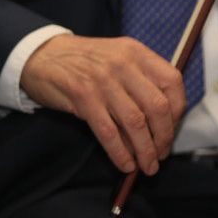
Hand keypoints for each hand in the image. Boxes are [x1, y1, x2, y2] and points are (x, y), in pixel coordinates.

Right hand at [20, 34, 184, 173]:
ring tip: (147, 165)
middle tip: (160, 154)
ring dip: (145, 150)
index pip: (172, 83)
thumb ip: (140, 79)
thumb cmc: (83, 61)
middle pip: (157, 107)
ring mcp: (102, 80)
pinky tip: (124, 163)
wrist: (41, 54)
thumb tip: (161, 123)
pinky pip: (108, 131)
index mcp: (135, 52)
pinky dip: (120, 152)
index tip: (172, 129)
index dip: (177, 111)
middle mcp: (122, 63)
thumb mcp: (116, 57)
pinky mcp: (82, 96)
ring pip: (135, 122)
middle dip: (163, 137)